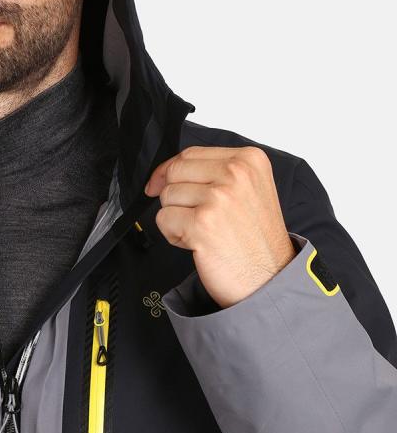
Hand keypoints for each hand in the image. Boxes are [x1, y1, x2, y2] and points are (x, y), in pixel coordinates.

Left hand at [144, 146, 296, 308]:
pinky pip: (164, 220)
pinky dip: (174, 236)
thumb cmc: (257, 240)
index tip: (160, 182)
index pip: (191, 153)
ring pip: (167, 196)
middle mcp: (236, 174)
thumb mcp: (248, 189)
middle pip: (175, 171)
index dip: (170, 169)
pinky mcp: (202, 224)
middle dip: (175, 196)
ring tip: (205, 232)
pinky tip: (198, 244)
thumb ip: (213, 172)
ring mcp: (219, 198)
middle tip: (197, 217)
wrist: (271, 279)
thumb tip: (164, 173)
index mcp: (248, 160)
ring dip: (177, 218)